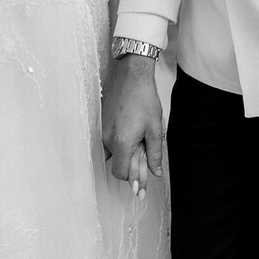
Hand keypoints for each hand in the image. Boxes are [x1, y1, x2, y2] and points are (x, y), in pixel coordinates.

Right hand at [102, 55, 163, 196]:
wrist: (131, 73)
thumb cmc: (144, 98)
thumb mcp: (155, 128)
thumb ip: (154, 153)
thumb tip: (155, 172)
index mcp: (122, 143)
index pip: (121, 173)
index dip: (132, 179)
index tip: (141, 184)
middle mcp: (108, 138)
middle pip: (117, 164)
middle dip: (131, 167)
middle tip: (144, 168)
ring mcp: (103, 128)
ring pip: (112, 152)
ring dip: (125, 154)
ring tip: (139, 146)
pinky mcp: (103, 120)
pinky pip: (109, 139)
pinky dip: (119, 142)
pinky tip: (131, 134)